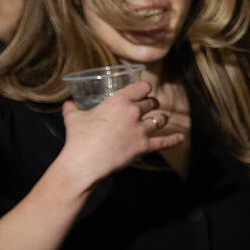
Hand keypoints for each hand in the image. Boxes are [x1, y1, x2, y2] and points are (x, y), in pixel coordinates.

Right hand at [58, 81, 184, 191]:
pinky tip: (181, 138)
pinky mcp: (143, 147)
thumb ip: (72, 108)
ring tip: (158, 120)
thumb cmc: (78, 138)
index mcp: (118, 100)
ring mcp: (140, 130)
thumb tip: (68, 104)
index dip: (143, 89)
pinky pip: (164, 142)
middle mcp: (133, 112)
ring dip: (160, 119)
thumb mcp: (73, 118)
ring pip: (159, 120)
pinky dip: (173, 140)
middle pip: (151, 103)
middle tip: (147, 107)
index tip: (141, 91)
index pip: (142, 87)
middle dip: (150, 104)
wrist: (84, 162)